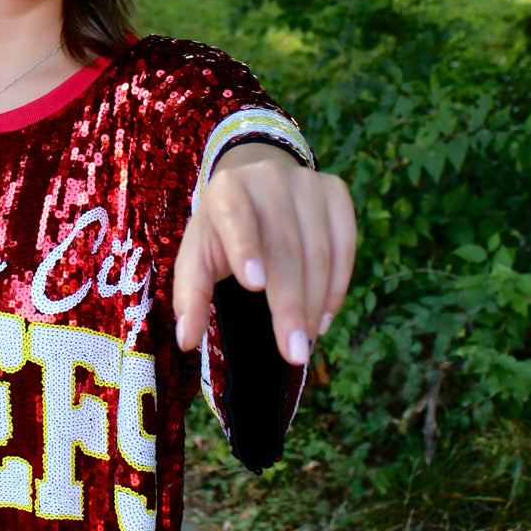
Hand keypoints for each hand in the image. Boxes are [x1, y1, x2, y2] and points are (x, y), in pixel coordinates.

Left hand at [172, 143, 355, 363]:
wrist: (257, 185)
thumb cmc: (221, 232)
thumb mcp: (198, 256)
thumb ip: (190, 296)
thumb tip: (185, 341)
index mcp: (226, 189)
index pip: (236, 218)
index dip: (245, 248)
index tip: (254, 284)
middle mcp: (268, 178)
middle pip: (284, 248)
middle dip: (290, 305)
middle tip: (294, 352)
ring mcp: (306, 182)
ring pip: (318, 253)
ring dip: (315, 304)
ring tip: (304, 342)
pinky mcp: (335, 192)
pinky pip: (345, 246)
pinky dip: (337, 287)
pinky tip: (323, 318)